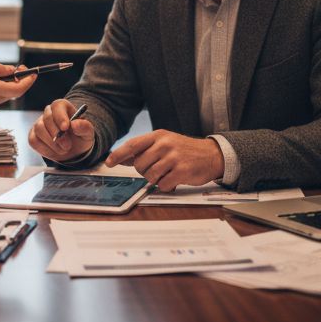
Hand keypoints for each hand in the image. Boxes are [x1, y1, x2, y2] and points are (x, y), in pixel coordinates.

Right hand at [28, 99, 95, 161]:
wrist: (74, 150)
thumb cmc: (80, 137)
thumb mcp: (87, 133)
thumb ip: (84, 127)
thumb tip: (75, 124)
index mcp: (62, 107)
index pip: (57, 106)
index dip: (60, 116)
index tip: (65, 127)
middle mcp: (49, 113)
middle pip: (47, 118)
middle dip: (58, 134)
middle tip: (67, 145)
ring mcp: (39, 124)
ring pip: (39, 129)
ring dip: (52, 143)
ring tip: (64, 149)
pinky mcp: (33, 136)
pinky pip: (33, 140)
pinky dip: (45, 149)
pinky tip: (55, 151)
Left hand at [105, 130, 223, 190]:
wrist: (212, 155)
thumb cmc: (185, 150)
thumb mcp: (165, 142)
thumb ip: (145, 149)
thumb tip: (123, 158)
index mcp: (158, 136)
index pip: (132, 145)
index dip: (118, 155)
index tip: (109, 162)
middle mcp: (164, 144)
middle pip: (139, 164)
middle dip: (144, 171)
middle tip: (157, 169)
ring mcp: (173, 157)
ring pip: (150, 176)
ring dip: (156, 179)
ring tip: (166, 173)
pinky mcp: (182, 171)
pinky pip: (163, 185)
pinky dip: (166, 186)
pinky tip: (174, 179)